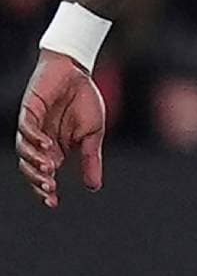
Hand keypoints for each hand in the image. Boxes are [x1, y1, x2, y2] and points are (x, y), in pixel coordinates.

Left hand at [16, 51, 105, 207]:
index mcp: (54, 150)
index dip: (45, 190)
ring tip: (49, 167)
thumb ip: (91, 159)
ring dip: (34, 162)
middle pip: (30, 168)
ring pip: (23, 151)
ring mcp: (31, 127)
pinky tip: (47, 144)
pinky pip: (25, 129)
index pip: (44, 175)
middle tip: (50, 188)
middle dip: (37, 180)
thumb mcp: (94, 133)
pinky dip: (33, 139)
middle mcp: (39, 141)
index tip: (53, 203)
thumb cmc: (85, 100)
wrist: (78, 72)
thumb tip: (94, 187)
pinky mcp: (28, 111)